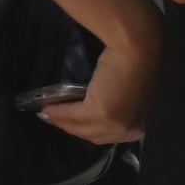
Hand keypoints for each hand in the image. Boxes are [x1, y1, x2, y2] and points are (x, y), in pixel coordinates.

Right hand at [39, 31, 157, 145]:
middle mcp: (126, 130)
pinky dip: (57, 113)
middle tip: (55, 120)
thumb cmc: (137, 63)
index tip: (73, 124)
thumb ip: (119, 107)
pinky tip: (47, 109)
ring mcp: (113, 123)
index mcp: (137, 127)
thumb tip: (97, 110)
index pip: (107, 137)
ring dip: (61, 122)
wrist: (137, 48)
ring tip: (47, 114)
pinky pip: (73, 115)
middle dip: (72, 128)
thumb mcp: (130, 94)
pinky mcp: (99, 113)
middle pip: (92, 136)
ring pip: (81, 128)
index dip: (87, 131)